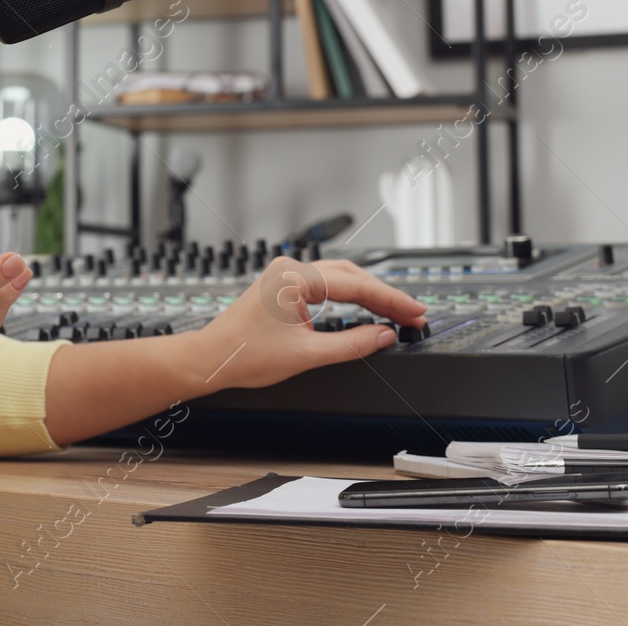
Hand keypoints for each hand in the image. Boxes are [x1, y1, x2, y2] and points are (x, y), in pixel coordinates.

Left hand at [191, 255, 428, 389]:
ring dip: (370, 296)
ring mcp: (287, 276)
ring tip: (397, 313)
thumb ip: (351, 344)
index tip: (415, 312)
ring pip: (341, 280)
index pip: (356, 285)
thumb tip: (383, 336)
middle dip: (385, 296)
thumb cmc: (244, 354)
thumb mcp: (306, 354)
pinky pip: (327, 287)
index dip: (391, 301)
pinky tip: (367, 309)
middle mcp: (290, 269)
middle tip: (413, 314)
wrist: (212, 359)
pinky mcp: (285, 288)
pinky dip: (351, 298)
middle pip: (352, 276)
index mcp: (294, 277)